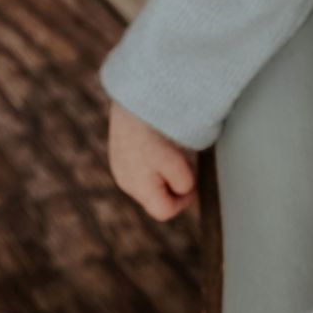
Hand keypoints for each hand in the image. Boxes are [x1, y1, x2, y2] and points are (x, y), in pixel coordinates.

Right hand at [108, 101, 196, 220]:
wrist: (134, 100)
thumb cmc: (154, 133)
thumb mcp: (176, 163)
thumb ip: (182, 183)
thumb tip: (184, 190)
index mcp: (139, 188)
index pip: (164, 212)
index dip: (183, 202)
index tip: (193, 185)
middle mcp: (125, 181)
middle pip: (155, 198)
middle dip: (172, 186)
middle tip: (181, 163)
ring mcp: (119, 166)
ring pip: (148, 181)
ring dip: (162, 172)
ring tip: (168, 149)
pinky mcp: (119, 152)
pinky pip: (140, 165)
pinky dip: (152, 159)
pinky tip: (157, 140)